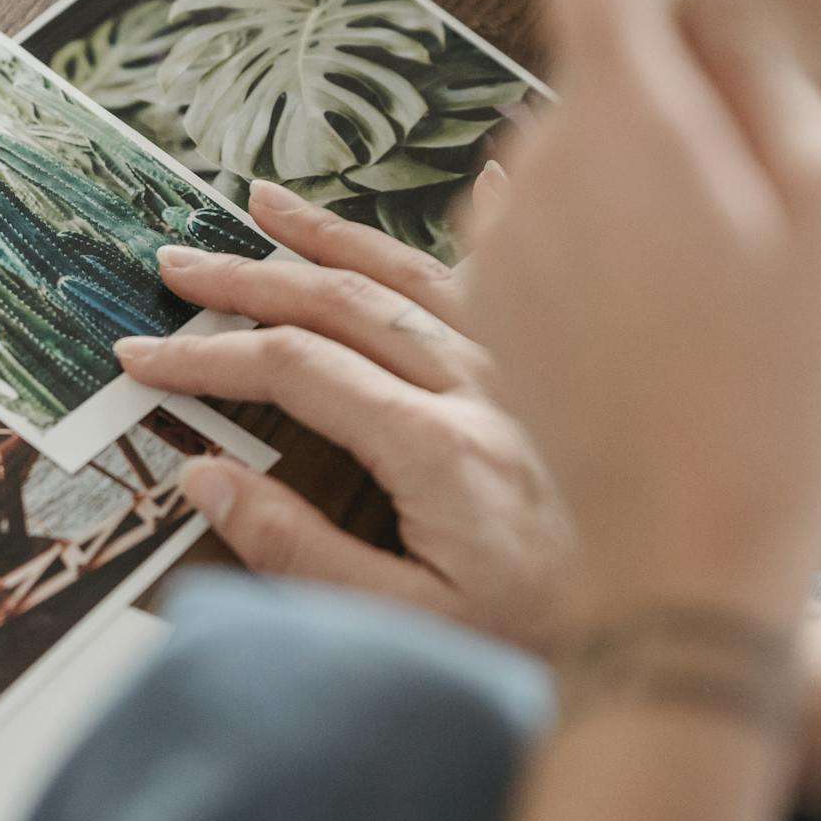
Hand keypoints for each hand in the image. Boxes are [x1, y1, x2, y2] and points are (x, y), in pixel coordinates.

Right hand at [116, 176, 577, 653]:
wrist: (678, 632)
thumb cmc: (539, 640)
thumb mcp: (407, 623)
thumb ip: (299, 553)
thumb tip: (203, 478)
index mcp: (433, 446)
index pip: (294, 370)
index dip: (209, 358)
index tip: (142, 355)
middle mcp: (479, 387)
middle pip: (342, 304)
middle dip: (249, 279)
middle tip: (178, 263)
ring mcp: (524, 371)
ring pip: (414, 275)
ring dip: (333, 236)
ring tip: (266, 203)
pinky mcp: (565, 375)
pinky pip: (517, 283)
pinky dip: (496, 225)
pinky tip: (487, 181)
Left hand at [466, 0, 820, 626]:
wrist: (685, 544)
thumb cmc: (785, 387)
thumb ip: (767, 70)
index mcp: (631, 123)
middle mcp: (539, 165)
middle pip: (585, 60)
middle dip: (658, 75)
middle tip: (735, 152)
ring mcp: (498, 237)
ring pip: (557, 147)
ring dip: (621, 162)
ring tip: (694, 260)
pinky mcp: (481, 301)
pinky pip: (526, 222)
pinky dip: (577, 228)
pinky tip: (639, 304)